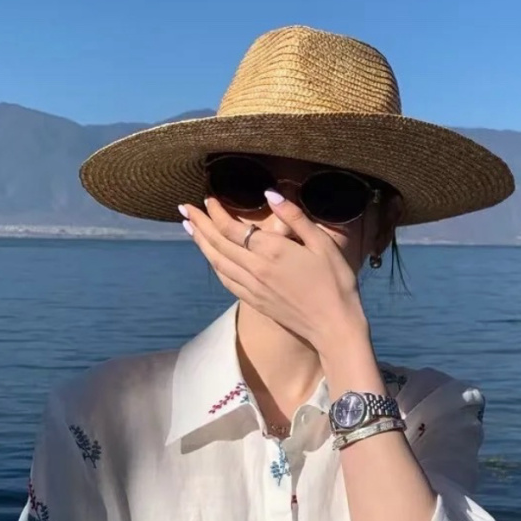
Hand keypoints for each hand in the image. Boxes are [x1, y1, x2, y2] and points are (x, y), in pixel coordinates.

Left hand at [180, 195, 368, 353]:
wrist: (334, 326)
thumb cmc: (335, 282)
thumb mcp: (322, 243)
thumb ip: (295, 217)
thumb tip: (270, 194)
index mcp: (272, 251)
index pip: (233, 227)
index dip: (216, 212)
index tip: (207, 198)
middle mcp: (256, 269)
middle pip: (218, 243)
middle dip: (200, 224)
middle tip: (184, 208)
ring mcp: (252, 287)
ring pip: (217, 262)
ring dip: (201, 243)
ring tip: (189, 228)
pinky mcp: (255, 301)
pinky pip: (226, 280)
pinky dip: (214, 265)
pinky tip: (210, 258)